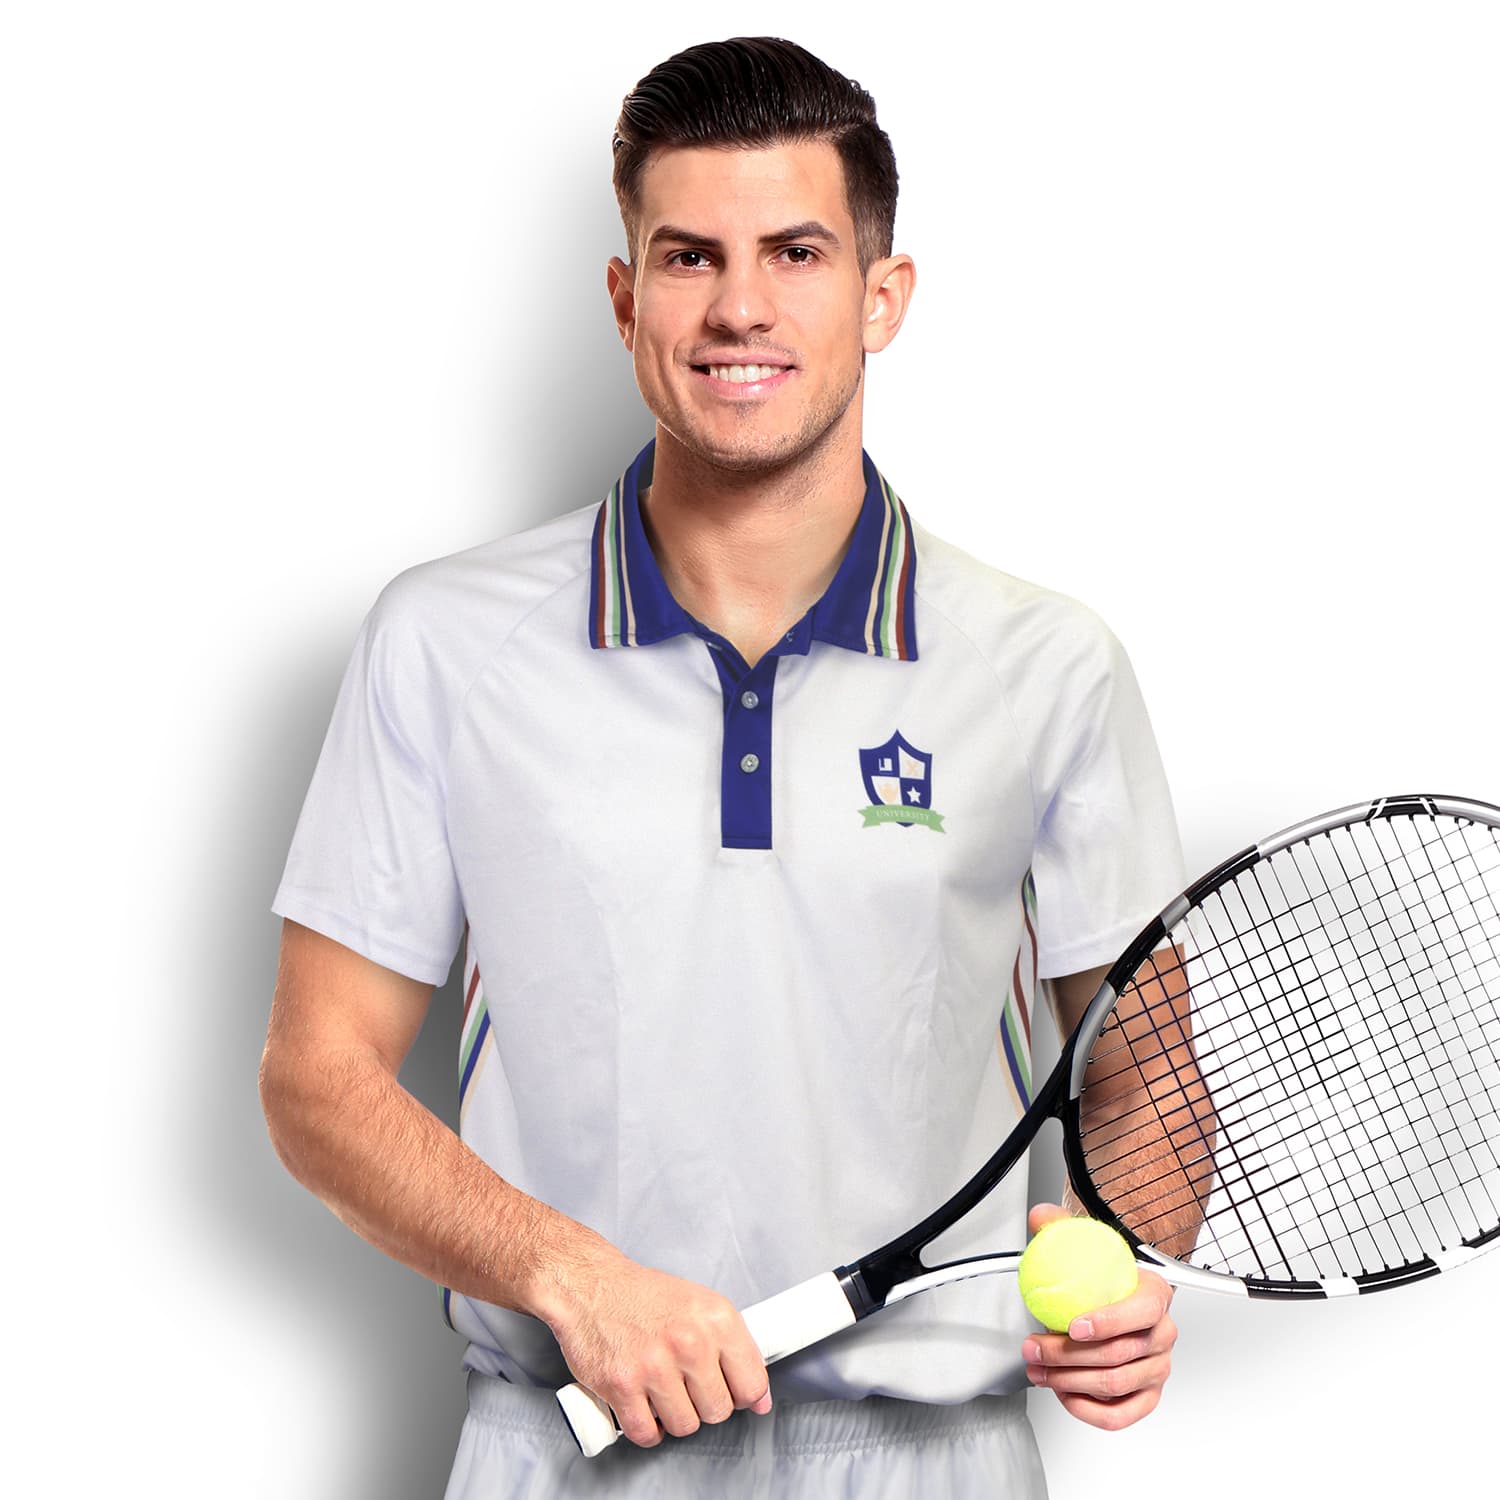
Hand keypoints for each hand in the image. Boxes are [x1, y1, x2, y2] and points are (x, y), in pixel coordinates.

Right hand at [543, 1247, 771, 1447]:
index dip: (742, 1395)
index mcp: (716, 1318)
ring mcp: (655, 1366)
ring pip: (685, 1426)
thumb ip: (733, 1349)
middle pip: (719, 1410)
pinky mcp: (622, 1386)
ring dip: (674, 1417)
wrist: (590, 1285)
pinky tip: (643, 1406)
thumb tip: (760, 1400)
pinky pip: (647, 1434)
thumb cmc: (643, 1296)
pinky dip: (645, 1428)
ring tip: (662, 1391)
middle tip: (686, 1385)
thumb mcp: (700, 1306)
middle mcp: (689, 1341)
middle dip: (704, 1404)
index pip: (752, 1383)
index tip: (730, 1392)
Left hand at [1019, 1203, 1175, 1430]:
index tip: (1073, 1326)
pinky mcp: (1146, 1396)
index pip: (1141, 1313)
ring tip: (1039, 1369)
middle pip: (1119, 1354)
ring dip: (1069, 1381)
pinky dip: (1087, 1409)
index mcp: (1155, 1296)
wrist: (1120, 1298)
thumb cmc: (1107, 1278)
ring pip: (1115, 1384)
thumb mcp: (1087, 1245)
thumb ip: (1063, 1227)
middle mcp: (1162, 1335)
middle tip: (1035, 1348)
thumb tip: (1040, 1217)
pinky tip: (1062, 1393)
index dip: (1108, 1322)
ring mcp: (1156, 1368)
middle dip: (1068, 1356)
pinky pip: (1120, 1414)